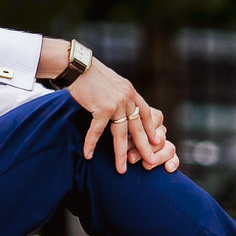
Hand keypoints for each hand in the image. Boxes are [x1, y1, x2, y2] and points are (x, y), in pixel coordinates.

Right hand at [66, 59, 174, 173]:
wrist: (77, 65)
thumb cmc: (90, 73)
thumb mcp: (112, 82)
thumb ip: (118, 94)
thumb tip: (119, 103)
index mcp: (131, 92)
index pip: (146, 113)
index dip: (151, 128)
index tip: (157, 141)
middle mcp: (127, 98)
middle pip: (138, 128)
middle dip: (145, 147)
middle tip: (151, 162)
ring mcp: (116, 103)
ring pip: (121, 134)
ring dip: (121, 153)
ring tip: (121, 169)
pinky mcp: (102, 108)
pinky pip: (98, 130)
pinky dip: (91, 143)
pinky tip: (88, 155)